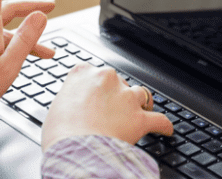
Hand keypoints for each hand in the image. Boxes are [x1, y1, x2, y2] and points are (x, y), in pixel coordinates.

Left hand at [0, 0, 55, 162]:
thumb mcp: (7, 69)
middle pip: (8, 8)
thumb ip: (25, 41)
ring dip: (26, 37)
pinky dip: (14, 47)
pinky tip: (23, 61)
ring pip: (5, 30)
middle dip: (32, 7)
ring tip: (48, 52)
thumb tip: (39, 16)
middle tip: (53, 6)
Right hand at [42, 63, 173, 149]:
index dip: (99, 87)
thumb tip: (74, 109)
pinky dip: (163, 126)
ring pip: (140, 95)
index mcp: (83, 73)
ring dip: (141, 104)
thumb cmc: (59, 133)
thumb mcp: (55, 108)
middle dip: (119, 96)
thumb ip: (70, 100)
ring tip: (142, 112)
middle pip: (120, 83)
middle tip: (115, 111)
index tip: (99, 95)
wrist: (72, 149)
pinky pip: (159, 120)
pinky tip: (166, 130)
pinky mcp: (139, 117)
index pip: (95, 73)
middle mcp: (106, 79)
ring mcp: (125, 97)